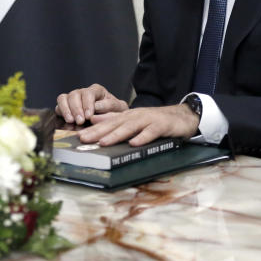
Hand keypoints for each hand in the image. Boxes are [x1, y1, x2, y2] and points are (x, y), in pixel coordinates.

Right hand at [55, 84, 127, 125]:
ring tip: (71, 121)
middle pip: (74, 94)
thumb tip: (97, 106)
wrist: (112, 120)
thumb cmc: (116, 113)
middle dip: (76, 108)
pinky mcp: (66, 107)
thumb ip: (111, 106)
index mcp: (97, 90)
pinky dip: (61, 112)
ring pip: (64, 98)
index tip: (89, 116)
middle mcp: (83, 92)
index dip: (87, 104)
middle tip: (80, 121)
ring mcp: (73, 99)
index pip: (88, 93)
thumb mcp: (119, 109)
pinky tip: (67, 121)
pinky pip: (59, 106)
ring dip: (66, 110)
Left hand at [78, 105, 198, 146]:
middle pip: (115, 124)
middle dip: (98, 132)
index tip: (79, 136)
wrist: (181, 117)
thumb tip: (94, 120)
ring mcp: (148, 120)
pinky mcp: (161, 126)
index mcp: (127, 117)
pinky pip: (151, 132)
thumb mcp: (133, 119)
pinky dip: (143, 137)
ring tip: (103, 142)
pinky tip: (134, 143)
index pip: (107, 123)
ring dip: (116, 135)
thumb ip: (115, 119)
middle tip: (84, 139)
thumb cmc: (155, 121)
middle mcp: (135, 117)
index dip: (93, 129)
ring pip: (130, 128)